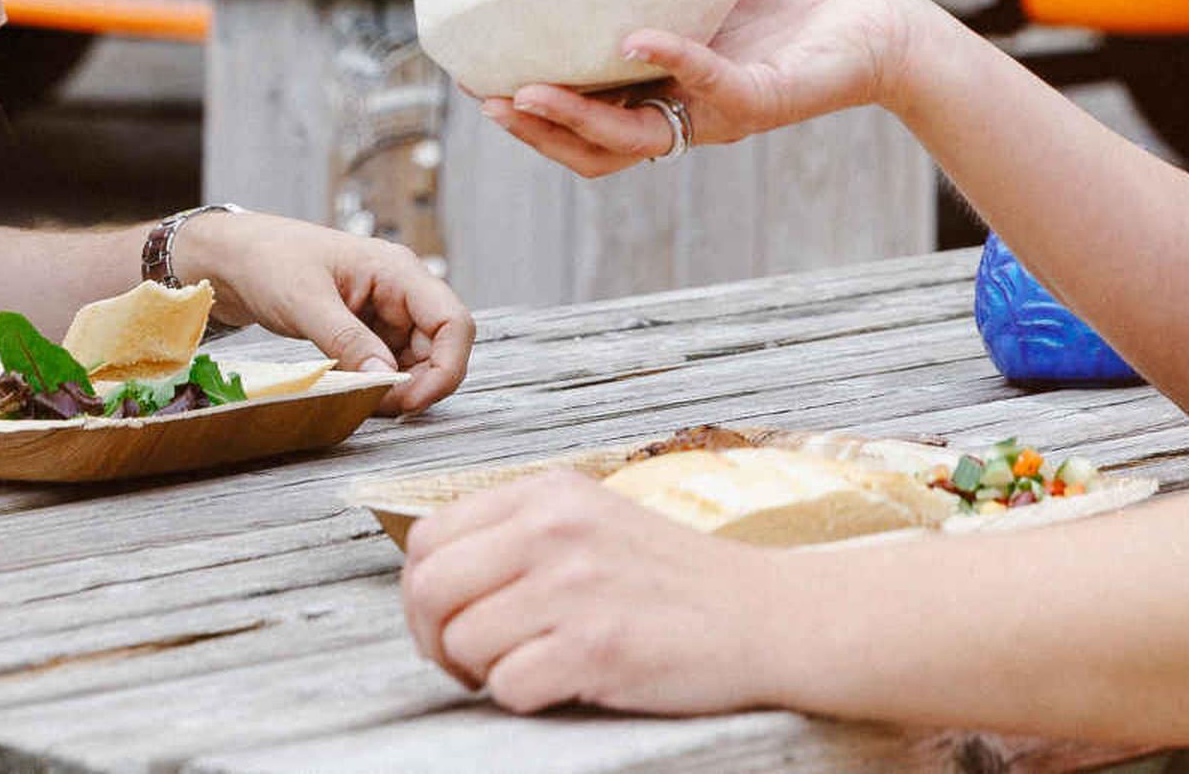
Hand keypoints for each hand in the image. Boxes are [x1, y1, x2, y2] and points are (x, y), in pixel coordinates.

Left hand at [167, 208, 474, 414]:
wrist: (235, 258)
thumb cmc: (268, 261)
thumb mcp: (304, 301)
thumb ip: (347, 339)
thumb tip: (386, 378)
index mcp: (396, 270)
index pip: (452, 322)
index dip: (446, 367)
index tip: (412, 401)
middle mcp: (401, 290)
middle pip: (440, 347)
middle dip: (419, 384)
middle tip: (378, 406)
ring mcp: (387, 311)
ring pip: (417, 361)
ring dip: (398, 388)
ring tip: (359, 398)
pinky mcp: (369, 329)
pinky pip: (390, 363)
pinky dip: (378, 383)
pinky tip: (353, 389)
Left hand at [402, 472, 792, 714]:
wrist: (765, 615)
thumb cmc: (673, 579)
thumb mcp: (591, 520)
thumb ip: (518, 533)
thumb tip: (434, 577)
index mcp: (546, 493)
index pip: (428, 537)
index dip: (422, 591)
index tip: (449, 619)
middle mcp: (553, 529)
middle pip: (429, 588)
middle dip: (434, 637)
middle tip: (469, 660)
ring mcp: (574, 587)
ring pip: (462, 641)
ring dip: (484, 670)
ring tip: (530, 665)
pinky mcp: (597, 646)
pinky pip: (508, 685)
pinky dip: (524, 696)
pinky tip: (563, 681)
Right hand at [481, 0, 937, 176]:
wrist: (875, 18)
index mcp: (662, 94)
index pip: (584, 123)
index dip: (530, 116)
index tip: (478, 81)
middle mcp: (685, 115)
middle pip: (595, 150)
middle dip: (537, 131)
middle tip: (490, 98)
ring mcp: (723, 113)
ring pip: (636, 140)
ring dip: (578, 119)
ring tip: (530, 92)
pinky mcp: (767, 99)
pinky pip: (710, 90)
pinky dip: (670, 61)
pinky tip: (635, 37)